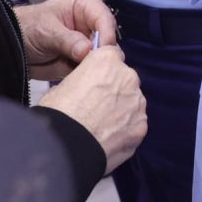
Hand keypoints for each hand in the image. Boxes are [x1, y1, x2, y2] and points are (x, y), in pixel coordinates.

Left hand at [17, 0, 117, 80]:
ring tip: (91, 76)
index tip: (102, 51)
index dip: (106, 35)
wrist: (12, 47)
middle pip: (109, 39)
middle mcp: (92, 24)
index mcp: (85, 5)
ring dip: (99, 67)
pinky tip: (86, 82)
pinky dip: (91, 76)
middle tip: (98, 67)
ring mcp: (89, 44)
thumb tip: (88, 51)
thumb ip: (67, 40)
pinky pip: (94, 70)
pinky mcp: (84, 62)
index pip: (104, 18)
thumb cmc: (28, 28)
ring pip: (105, 57)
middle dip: (105, 54)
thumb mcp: (46, 31)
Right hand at [39, 42, 145, 170]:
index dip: (103, 68)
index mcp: (106, 60)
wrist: (69, 146)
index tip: (95, 80)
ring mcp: (138, 103)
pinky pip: (135, 123)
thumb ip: (82, 81)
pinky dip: (126, 129)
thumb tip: (83, 90)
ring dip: (122, 109)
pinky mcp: (142, 126)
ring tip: (103, 126)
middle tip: (96, 106)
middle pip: (125, 79)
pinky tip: (109, 138)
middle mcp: (128, 77)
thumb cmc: (59, 112)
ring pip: (132, 102)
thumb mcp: (62, 85)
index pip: (112, 55)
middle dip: (115, 89)